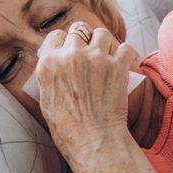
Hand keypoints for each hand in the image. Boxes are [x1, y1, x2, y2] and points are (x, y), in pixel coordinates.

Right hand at [33, 21, 138, 166]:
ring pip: (102, 33)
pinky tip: (125, 62)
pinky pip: (125, 47)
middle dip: (85, 40)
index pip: (57, 36)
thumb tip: (55, 65)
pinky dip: (126, 54)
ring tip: (108, 55)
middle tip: (91, 53)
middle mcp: (71, 56)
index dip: (65, 41)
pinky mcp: (117, 66)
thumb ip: (49, 77)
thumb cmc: (68, 130)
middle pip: (79, 30)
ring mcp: (95, 59)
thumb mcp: (46, 101)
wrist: (94, 142)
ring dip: (105, 42)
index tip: (71, 49)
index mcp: (49, 64)